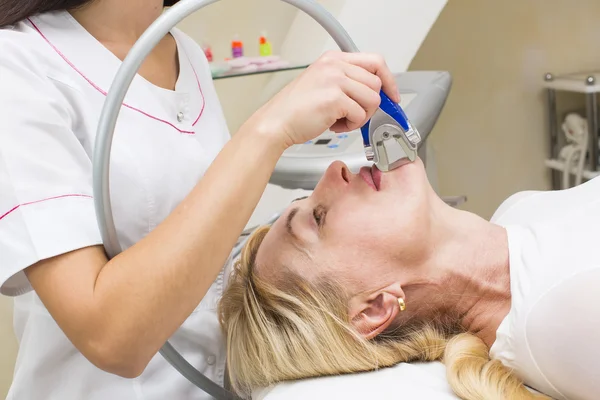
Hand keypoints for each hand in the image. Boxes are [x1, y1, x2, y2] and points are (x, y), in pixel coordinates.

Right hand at [251, 50, 399, 147]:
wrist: (276, 123)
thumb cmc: (295, 110)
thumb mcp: (322, 83)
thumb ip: (346, 82)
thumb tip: (374, 94)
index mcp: (333, 59)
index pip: (375, 61)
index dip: (388, 80)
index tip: (392, 96)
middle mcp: (335, 65)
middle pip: (376, 83)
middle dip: (370, 105)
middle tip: (355, 115)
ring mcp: (335, 80)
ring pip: (372, 99)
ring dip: (361, 116)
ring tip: (341, 120)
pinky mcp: (335, 99)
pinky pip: (360, 115)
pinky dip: (351, 125)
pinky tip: (334, 125)